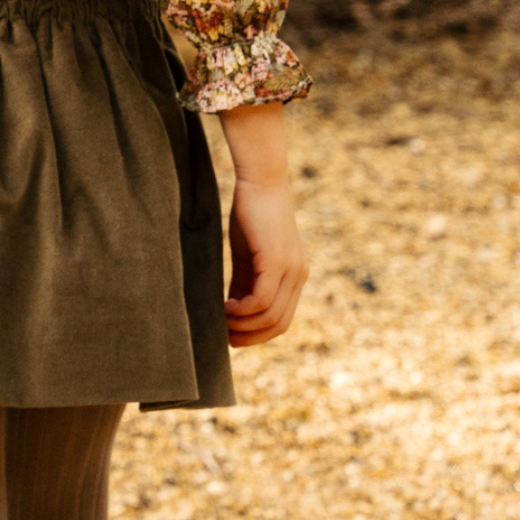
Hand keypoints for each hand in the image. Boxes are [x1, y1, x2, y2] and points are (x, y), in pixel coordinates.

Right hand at [217, 99, 308, 347]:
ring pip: (270, 316)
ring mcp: (291, 270)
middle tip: (224, 338)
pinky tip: (224, 307)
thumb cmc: (250, 214)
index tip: (232, 337)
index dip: (257, 335)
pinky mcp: (277, 262)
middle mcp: (298, 276)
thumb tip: (232, 311)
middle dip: (251, 338)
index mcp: (295, 276)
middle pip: (278, 324)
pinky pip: (262, 300)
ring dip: (242, 326)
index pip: (282, 320)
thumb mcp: (247, 256)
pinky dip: (242, 311)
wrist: (260, 181)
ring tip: (220, 321)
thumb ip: (244, 283)